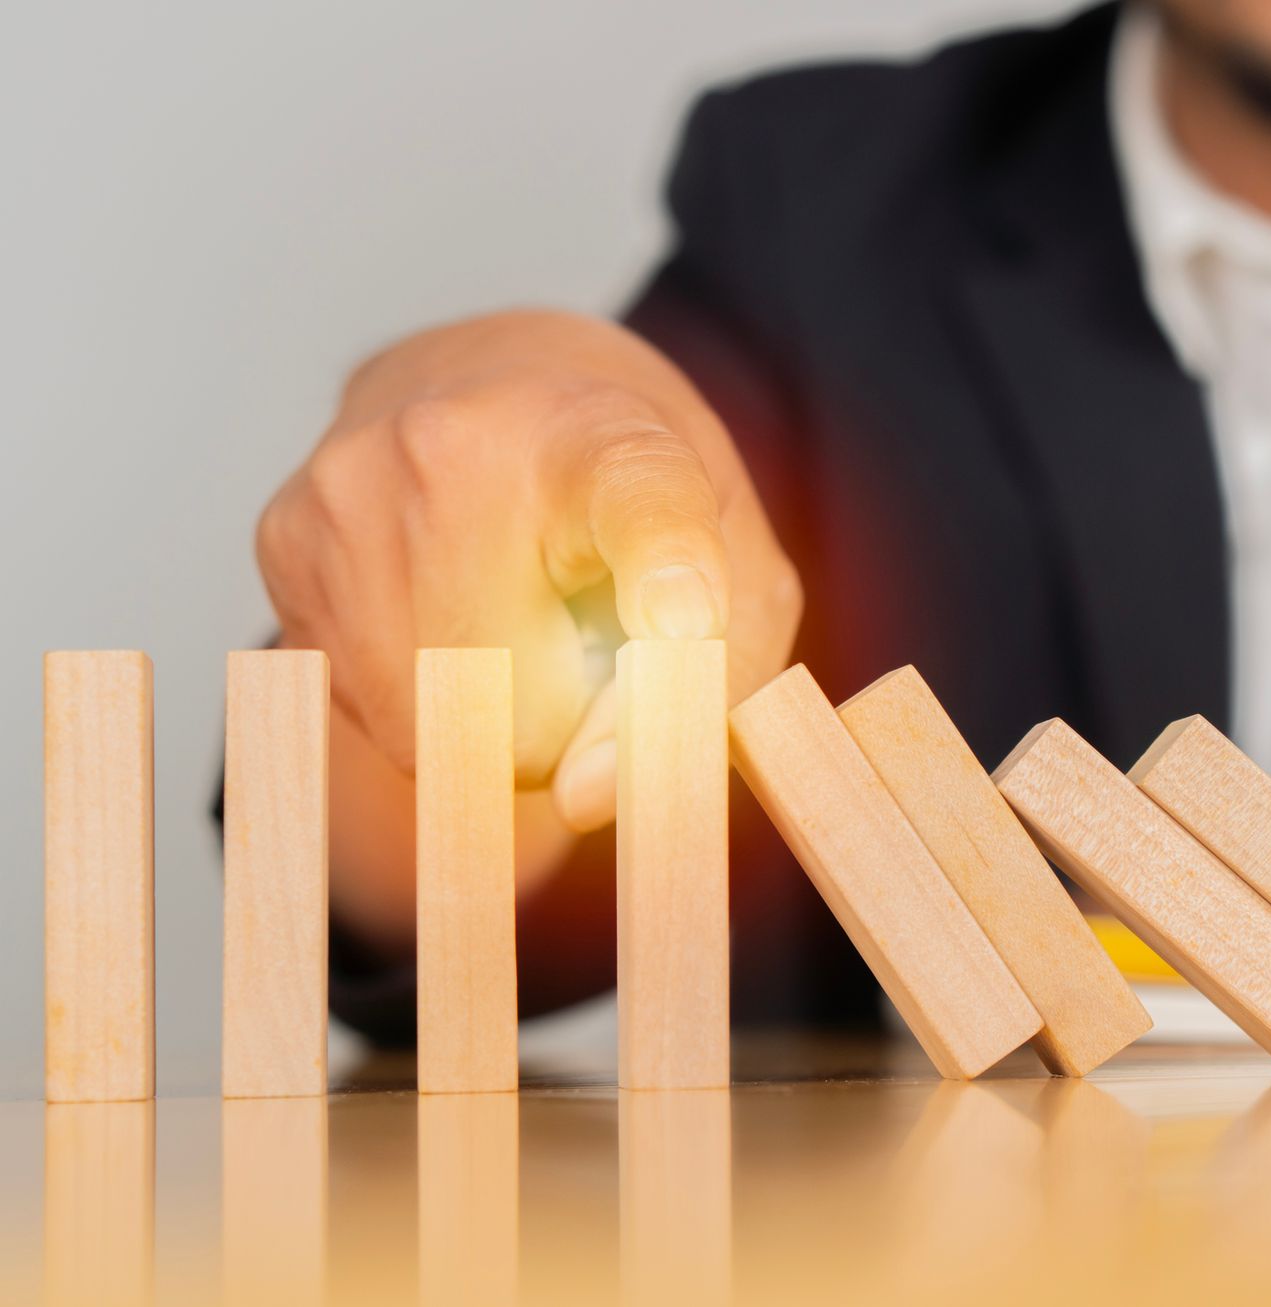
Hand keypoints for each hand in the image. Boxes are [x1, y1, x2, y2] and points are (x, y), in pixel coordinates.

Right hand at [257, 309, 800, 832]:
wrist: (498, 391)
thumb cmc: (637, 513)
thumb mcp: (738, 582)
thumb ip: (707, 688)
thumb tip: (580, 798)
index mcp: (606, 432)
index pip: (643, 505)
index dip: (669, 578)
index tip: (685, 622)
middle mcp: (459, 440)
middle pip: (525, 700)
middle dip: (573, 724)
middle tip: (588, 644)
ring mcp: (352, 487)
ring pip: (439, 731)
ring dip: (500, 724)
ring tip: (520, 624)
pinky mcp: (283, 540)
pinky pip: (374, 714)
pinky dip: (430, 705)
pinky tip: (451, 618)